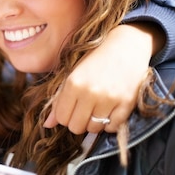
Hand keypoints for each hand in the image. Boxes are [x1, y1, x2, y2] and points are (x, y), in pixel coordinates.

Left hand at [43, 22, 161, 133]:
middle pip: (76, 127)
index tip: (72, 107)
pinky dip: (110, 123)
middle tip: (84, 108)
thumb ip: (59, 99)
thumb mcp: (73, 73)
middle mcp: (90, 93)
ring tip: (98, 106)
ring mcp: (110, 99)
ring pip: (94, 129)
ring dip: (94, 122)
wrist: (128, 45)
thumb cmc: (96, 59)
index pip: (61, 117)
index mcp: (73, 83)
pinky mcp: (127, 104)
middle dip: (78, 121)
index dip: (65, 115)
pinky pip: (112, 128)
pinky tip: (110, 109)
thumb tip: (47, 125)